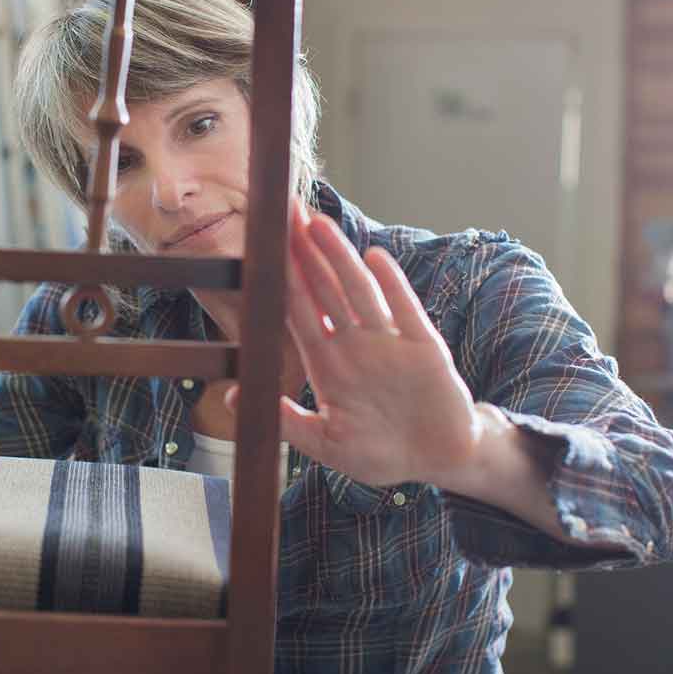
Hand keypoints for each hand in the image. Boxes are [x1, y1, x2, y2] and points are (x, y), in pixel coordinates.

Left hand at [227, 204, 480, 488]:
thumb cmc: (380, 453)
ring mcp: (389, 341)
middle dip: (304, 252)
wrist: (438, 462)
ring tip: (318, 225)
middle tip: (285, 211)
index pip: (297, 311)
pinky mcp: (424, 347)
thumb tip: (233, 397)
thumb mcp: (327, 445)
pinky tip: (376, 258)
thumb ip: (287, 422)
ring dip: (339, 259)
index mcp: (327, 363)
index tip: (263, 246)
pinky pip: (405, 310)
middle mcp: (355, 344)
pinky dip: (392, 285)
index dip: (281, 279)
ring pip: (358, 291)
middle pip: (323, 289)